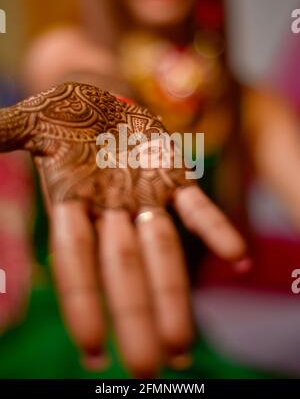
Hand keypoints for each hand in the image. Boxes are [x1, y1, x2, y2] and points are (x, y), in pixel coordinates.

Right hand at [0, 82, 246, 376]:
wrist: (103, 97)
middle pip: (122, 268)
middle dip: (134, 314)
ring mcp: (144, 196)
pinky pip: (197, 208)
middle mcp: (110, 209)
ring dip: (173, 293)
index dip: (82, 302)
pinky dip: (217, 230)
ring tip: (184, 345)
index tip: (93, 350)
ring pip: (161, 250)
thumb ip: (3, 135)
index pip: (75, 260)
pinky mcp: (172, 178)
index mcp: (71, 203)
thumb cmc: (64, 115)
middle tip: (148, 368)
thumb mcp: (32, 123)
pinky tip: (238, 259)